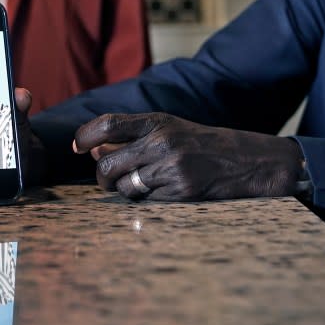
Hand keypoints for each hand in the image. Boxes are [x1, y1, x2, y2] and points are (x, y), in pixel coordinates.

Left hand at [72, 113, 305, 200]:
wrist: (246, 160)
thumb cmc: (201, 144)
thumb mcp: (169, 129)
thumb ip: (132, 137)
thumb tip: (93, 150)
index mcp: (157, 122)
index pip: (108, 124)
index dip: (85, 135)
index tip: (77, 146)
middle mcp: (161, 142)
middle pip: (107, 165)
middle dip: (102, 178)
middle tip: (108, 180)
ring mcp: (171, 168)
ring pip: (125, 188)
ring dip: (126, 191)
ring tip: (143, 184)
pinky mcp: (181, 192)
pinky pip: (146, 202)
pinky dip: (147, 201)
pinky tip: (164, 191)